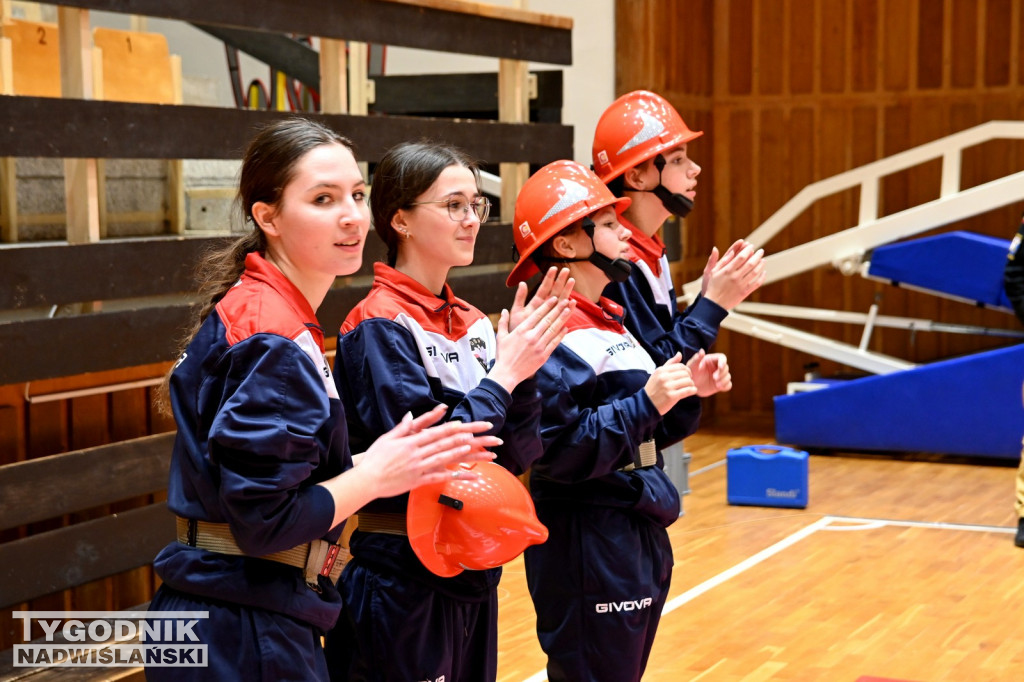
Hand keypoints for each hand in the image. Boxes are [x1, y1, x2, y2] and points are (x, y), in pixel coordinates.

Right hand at [357, 405, 499, 497]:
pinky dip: (455, 478)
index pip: (438, 432)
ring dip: (467, 455)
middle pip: (447, 443)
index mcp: (412, 441)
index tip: (470, 425)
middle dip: (470, 438)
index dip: (455, 428)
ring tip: (485, 452)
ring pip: (446, 459)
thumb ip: (404, 427)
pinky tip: (469, 476)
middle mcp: (418, 453)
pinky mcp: (418, 481)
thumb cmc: (376, 458)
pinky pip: (440, 479)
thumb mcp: (388, 438)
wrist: (366, 479)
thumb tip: (413, 415)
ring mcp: (419, 467)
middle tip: (487, 435)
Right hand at [488, 293, 573, 391]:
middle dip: (558, 309)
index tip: (554, 299)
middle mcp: (531, 336)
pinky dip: (560, 335)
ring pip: (553, 330)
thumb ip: (503, 322)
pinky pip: (554, 343)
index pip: (537, 314)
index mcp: (521, 330)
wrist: (507, 374)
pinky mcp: (543, 355)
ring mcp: (539, 346)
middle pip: (547, 320)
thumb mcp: (500, 337)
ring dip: (562, 319)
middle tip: (566, 300)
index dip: (547, 305)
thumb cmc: (503, 355)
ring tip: (569, 310)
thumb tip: (504, 310)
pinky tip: (566, 328)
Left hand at [508, 267, 573, 331]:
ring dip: (566, 291)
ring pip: (560, 302)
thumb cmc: (516, 329)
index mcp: (535, 304)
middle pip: (554, 292)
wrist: (518, 346)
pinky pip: (562, 316)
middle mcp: (544, 309)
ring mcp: (549, 316)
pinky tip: (573, 302)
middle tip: (566, 270)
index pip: (543, 288)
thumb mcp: (516, 312)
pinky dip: (568, 309)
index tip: (554, 268)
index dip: (548, 278)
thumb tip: (522, 282)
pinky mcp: (553, 326)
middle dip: (560, 281)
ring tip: (572, 281)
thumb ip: (520, 298)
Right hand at [644, 353, 697, 414]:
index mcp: (661, 370)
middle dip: (690, 377)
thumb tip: (680, 354)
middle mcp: (664, 377)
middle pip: (685, 373)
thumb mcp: (658, 374)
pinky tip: (692, 391)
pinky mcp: (671, 396)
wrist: (646, 404)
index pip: (680, 366)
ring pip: (688, 381)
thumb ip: (670, 363)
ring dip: (692, 384)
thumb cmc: (654, 388)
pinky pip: (688, 390)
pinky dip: (693, 390)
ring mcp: (668, 387)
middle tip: (689, 382)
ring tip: (690, 387)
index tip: (687, 375)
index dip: (687, 370)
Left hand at [686, 349, 731, 396]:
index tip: (720, 367)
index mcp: (711, 360)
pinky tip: (719, 387)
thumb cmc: (691, 373)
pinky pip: (728, 385)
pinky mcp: (721, 384)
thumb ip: (696, 359)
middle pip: (726, 368)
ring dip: (724, 380)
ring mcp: (720, 376)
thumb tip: (702, 350)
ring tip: (716, 384)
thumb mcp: (692, 366)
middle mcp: (717, 367)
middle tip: (714, 378)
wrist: (691, 386)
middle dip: (722, 373)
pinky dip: (725, 386)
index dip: (723, 362)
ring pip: (728, 376)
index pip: (722, 357)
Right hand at [701, 239, 765, 310]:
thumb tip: (725, 250)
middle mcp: (735, 277)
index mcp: (727, 271)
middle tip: (761, 251)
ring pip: (755, 272)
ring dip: (761, 265)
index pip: (741, 257)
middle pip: (750, 263)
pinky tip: (763, 272)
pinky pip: (756, 283)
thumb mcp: (713, 272)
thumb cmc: (712, 287)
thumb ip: (722, 261)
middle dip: (757, 255)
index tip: (751, 246)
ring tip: (763, 260)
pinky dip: (762, 277)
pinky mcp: (745, 292)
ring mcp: (741, 285)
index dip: (748, 250)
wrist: (714, 304)